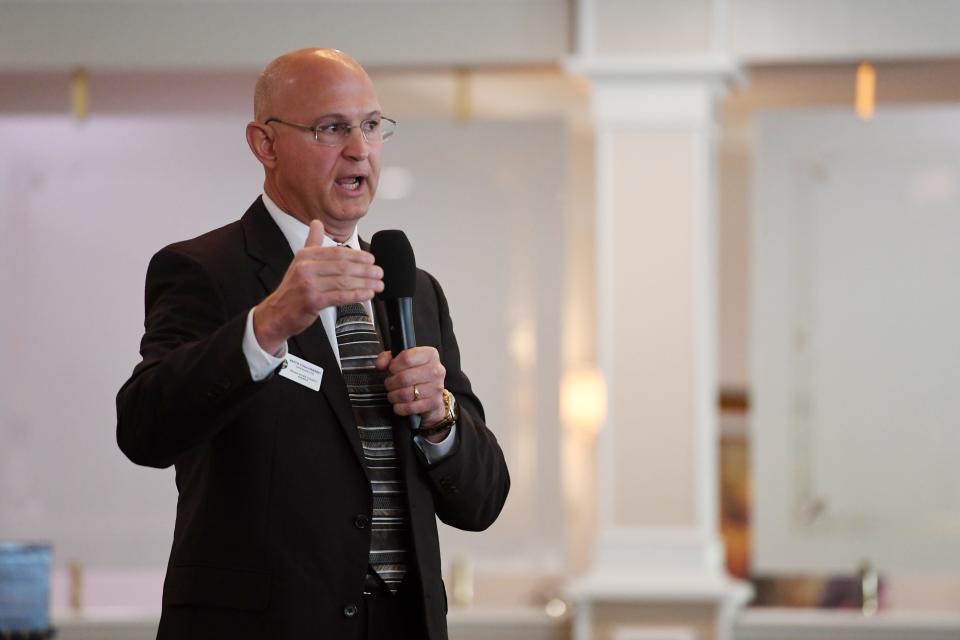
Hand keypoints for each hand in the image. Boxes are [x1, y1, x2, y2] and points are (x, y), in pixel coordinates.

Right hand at [253, 220, 382, 353]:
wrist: (277, 313)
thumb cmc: (292, 289)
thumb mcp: (300, 262)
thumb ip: (312, 243)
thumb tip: (316, 223)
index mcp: (306, 256)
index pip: (337, 253)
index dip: (357, 256)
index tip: (371, 259)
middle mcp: (306, 268)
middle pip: (343, 266)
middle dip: (365, 270)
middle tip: (379, 272)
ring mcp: (309, 285)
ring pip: (344, 281)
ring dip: (365, 283)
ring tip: (378, 284)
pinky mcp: (313, 301)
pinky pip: (340, 296)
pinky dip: (357, 295)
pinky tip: (368, 294)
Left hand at [377, 348, 447, 439]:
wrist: (432, 393)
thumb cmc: (417, 375)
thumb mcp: (403, 361)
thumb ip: (389, 358)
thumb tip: (380, 364)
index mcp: (430, 355)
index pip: (407, 358)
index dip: (394, 365)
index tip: (392, 369)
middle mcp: (436, 370)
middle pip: (404, 377)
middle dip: (391, 383)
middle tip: (390, 384)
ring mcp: (436, 387)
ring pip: (405, 394)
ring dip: (394, 396)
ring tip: (394, 393)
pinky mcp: (434, 403)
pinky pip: (410, 407)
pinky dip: (400, 407)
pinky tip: (400, 403)